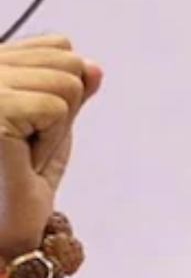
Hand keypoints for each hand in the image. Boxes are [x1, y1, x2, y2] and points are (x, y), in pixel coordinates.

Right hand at [0, 35, 101, 257]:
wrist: (2, 231)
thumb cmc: (18, 178)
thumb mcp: (52, 126)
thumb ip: (71, 91)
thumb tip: (94, 65)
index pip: (59, 46)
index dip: (62, 93)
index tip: (30, 126)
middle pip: (69, 63)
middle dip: (62, 112)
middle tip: (27, 145)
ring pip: (68, 84)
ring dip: (55, 130)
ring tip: (21, 152)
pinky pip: (57, 109)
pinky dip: (48, 142)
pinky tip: (19, 160)